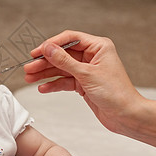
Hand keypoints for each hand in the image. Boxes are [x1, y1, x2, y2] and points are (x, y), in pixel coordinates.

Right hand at [24, 30, 142, 134]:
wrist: (126, 116)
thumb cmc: (116, 94)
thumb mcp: (86, 75)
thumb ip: (65, 61)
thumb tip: (48, 48)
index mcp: (98, 47)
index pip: (70, 39)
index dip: (51, 44)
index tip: (37, 52)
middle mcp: (92, 56)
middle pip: (62, 54)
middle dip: (45, 61)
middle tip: (29, 67)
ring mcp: (87, 70)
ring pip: (61, 68)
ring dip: (45, 73)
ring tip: (30, 77)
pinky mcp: (83, 84)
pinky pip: (64, 81)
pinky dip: (54, 84)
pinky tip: (43, 88)